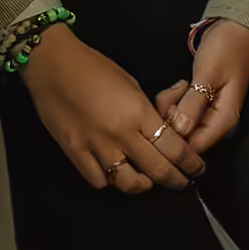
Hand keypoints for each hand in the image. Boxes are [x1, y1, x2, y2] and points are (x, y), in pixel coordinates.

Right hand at [22, 26, 206, 193]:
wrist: (52, 64)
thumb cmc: (93, 67)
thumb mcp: (130, 83)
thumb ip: (148, 111)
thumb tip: (165, 127)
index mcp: (138, 112)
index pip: (174, 147)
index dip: (190, 162)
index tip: (196, 168)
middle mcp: (120, 134)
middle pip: (158, 170)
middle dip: (176, 180)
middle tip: (182, 182)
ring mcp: (96, 146)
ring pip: (129, 183)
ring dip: (144, 185)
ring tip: (148, 181)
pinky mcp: (75, 153)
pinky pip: (99, 180)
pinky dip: (110, 180)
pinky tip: (113, 172)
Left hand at [156, 19, 248, 156]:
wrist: (233, 29)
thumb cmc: (225, 49)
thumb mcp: (208, 74)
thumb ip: (193, 103)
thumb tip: (179, 131)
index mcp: (224, 119)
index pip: (196, 146)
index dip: (176, 138)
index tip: (165, 117)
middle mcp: (216, 122)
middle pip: (185, 137)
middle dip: (172, 117)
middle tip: (176, 91)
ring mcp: (207, 113)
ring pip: (179, 124)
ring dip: (171, 106)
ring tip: (180, 85)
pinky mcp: (199, 104)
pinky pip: (180, 111)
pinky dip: (174, 100)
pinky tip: (181, 85)